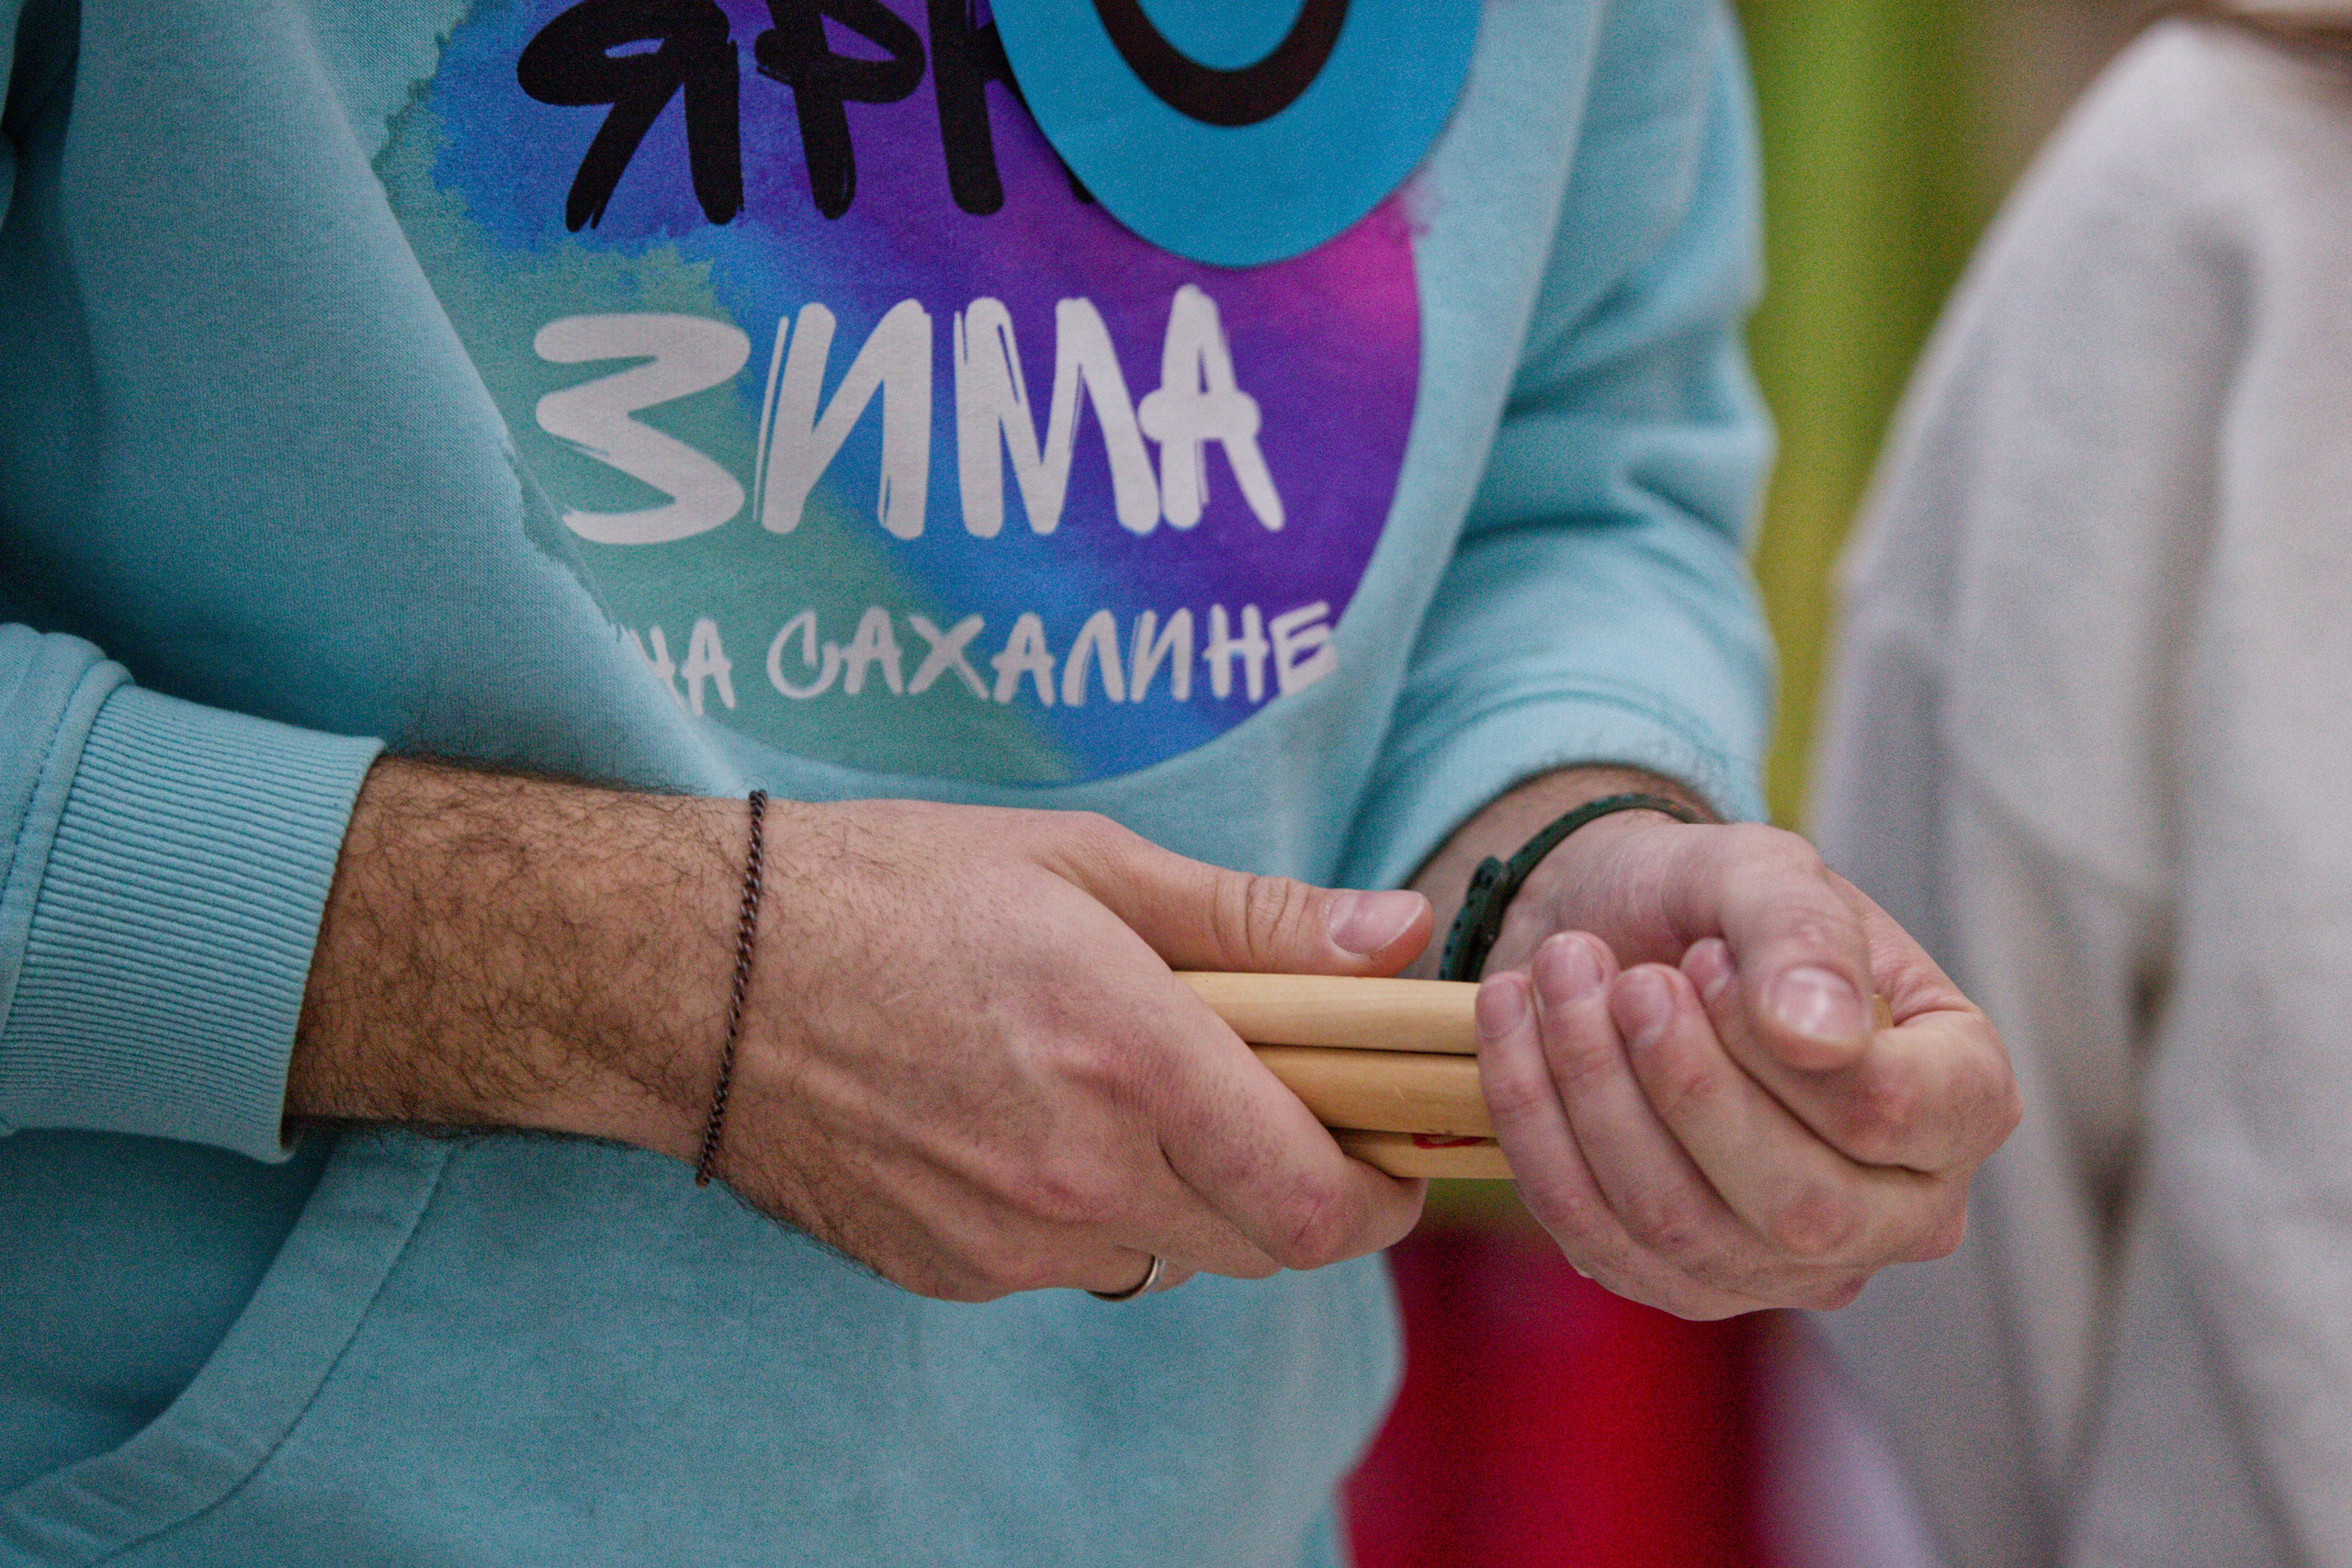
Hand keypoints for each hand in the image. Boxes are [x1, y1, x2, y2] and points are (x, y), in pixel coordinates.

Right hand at [294, 762, 1429, 1302]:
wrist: (692, 974)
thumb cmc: (890, 888)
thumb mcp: (1084, 863)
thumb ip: (1254, 918)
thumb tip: (1398, 936)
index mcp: (1129, 1056)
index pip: (1318, 1198)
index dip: (1384, 1187)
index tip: (1395, 1142)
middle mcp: (1078, 1174)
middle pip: (1264, 1244)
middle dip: (1298, 1185)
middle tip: (1281, 1097)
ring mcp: (1009, 1241)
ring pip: (1170, 1252)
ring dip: (1193, 1192)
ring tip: (1134, 1086)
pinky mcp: (950, 1272)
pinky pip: (1074, 1260)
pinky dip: (1096, 1206)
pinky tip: (1035, 1117)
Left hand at [1466, 798, 2018, 1318]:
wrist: (1616, 933)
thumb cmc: (1713, 902)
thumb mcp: (1762, 873)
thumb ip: (1802, 934)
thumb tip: (1820, 1036)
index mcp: (1961, 1098)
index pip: (1892, 1116)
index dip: (1774, 1047)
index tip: (1700, 957)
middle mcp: (1900, 1210)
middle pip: (1797, 1206)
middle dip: (1680, 1084)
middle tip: (1611, 972)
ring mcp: (1790, 1267)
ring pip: (1682, 1227)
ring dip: (1592, 1091)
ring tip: (1555, 969)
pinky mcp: (1681, 1282)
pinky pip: (1596, 1235)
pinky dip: (1534, 1123)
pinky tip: (1511, 1024)